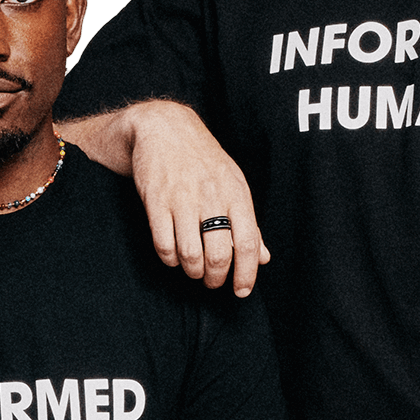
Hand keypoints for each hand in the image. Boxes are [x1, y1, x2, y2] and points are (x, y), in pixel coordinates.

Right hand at [127, 102, 267, 295]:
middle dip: (216, 278)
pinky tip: (173, 256)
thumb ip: (248, 223)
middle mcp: (211, 197)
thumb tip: (263, 257)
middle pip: (218, 254)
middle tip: (212, 282)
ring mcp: (182, 199)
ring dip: (192, 271)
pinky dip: (170, 259)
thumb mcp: (233, 184)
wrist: (164, 128)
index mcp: (236, 193)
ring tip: (193, 269)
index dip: (247, 273)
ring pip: (190, 255)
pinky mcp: (156, 202)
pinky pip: (164, 245)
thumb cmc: (203, 160)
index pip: (248, 243)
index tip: (241, 291)